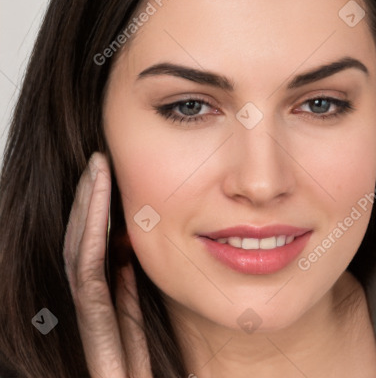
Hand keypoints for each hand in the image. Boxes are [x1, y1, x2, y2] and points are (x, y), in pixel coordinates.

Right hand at [63, 152, 151, 377]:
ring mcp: (92, 345)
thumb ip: (130, 314)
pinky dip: (98, 259)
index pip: (98, 262)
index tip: (108, 179)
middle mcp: (93, 329)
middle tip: (97, 164)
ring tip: (98, 177)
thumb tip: (125, 263)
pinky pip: (94, 301)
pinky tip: (111, 226)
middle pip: (84, 256)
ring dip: (90, 220)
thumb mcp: (145, 350)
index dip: (98, 218)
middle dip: (88, 208)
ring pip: (83, 269)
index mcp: (106, 324)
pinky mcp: (101, 363)